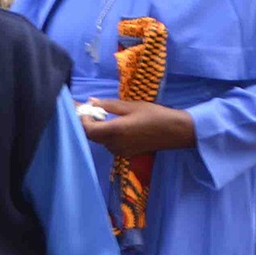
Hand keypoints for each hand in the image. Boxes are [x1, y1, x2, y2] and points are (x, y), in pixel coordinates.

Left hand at [79, 99, 196, 156]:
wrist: (173, 132)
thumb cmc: (154, 115)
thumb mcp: (132, 106)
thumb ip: (110, 105)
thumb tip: (92, 101)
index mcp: (115, 131)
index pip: (88, 129)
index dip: (82, 119)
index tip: (84, 107)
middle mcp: (114, 144)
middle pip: (92, 136)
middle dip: (87, 122)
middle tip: (89, 108)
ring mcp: (119, 151)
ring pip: (100, 140)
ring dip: (97, 128)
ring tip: (101, 114)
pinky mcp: (125, 153)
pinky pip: (109, 143)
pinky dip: (106, 134)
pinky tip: (113, 123)